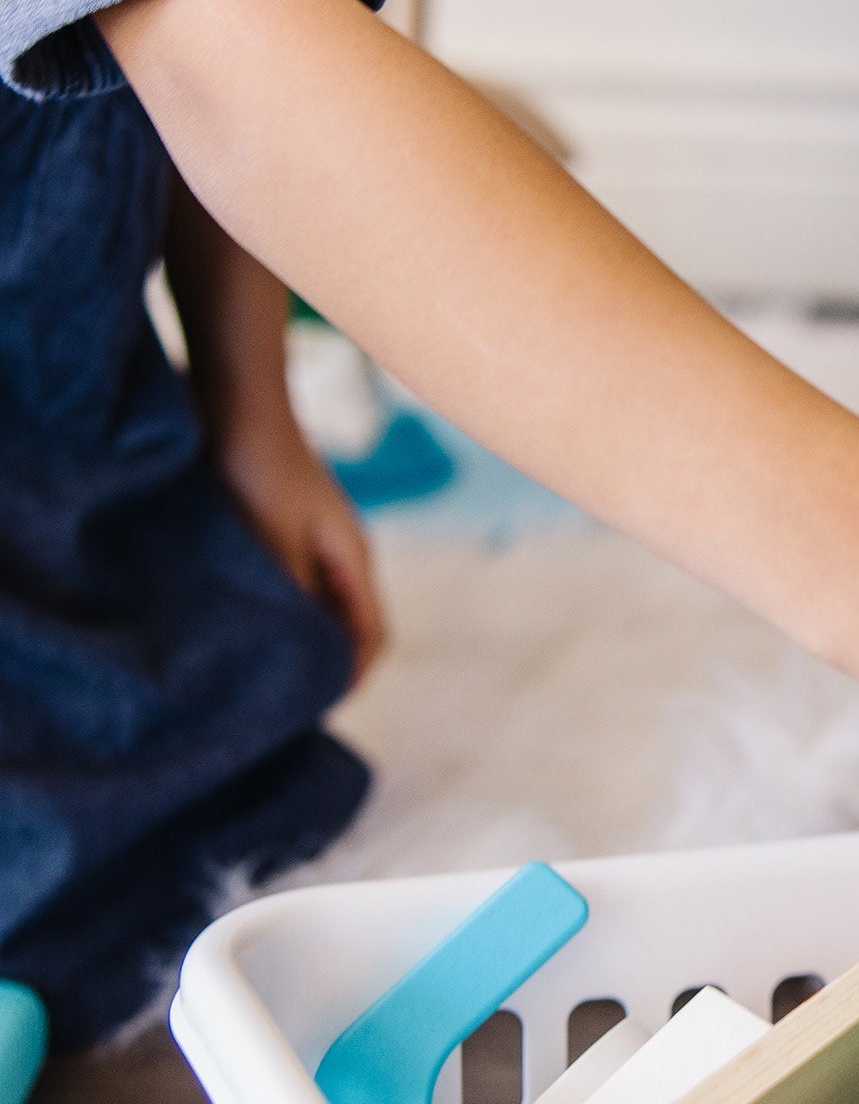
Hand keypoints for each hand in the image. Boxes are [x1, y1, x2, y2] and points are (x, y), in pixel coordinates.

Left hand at [217, 429, 386, 685]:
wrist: (240, 397)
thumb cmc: (256, 464)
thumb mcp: (272, 540)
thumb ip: (293, 597)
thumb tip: (303, 649)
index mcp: (354, 558)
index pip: (372, 636)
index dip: (352, 677)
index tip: (319, 707)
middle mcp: (348, 552)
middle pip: (356, 625)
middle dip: (334, 665)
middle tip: (294, 699)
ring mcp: (325, 538)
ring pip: (330, 606)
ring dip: (312, 638)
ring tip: (276, 667)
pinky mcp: (298, 527)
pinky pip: (307, 585)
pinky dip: (294, 612)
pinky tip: (261, 619)